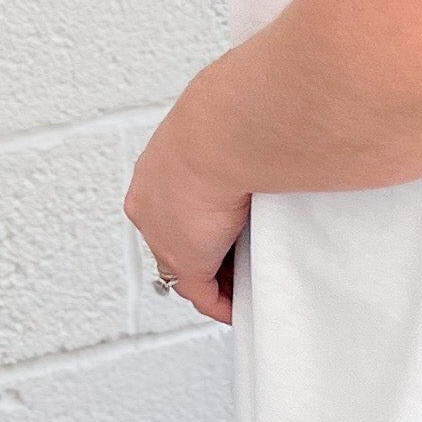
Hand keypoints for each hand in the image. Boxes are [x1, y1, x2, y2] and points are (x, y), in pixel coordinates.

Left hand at [125, 104, 248, 327]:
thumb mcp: (229, 127)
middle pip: (181, 240)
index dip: (204, 221)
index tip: (230, 227)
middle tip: (245, 254)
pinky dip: (224, 303)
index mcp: (160, 165)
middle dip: (212, 250)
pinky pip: (203, 295)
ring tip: (252, 276)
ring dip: (220, 276)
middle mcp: (152, 201)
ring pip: (191, 268)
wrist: (223, 133)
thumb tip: (268, 139)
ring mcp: (164, 233)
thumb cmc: (232, 116)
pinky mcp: (186, 260)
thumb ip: (239, 142)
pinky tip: (245, 305)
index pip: (176, 205)